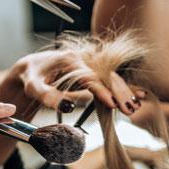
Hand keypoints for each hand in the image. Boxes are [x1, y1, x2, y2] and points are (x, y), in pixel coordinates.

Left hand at [7, 49, 145, 116]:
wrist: (32, 69)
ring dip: (124, 92)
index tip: (112, 105)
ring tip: (136, 106)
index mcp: (69, 60)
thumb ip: (49, 96)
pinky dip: (121, 90)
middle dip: (119, 92)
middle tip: (131, 109)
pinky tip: (136, 98)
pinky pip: (109, 81)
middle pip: (106, 76)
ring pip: (110, 78)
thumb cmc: (31, 78)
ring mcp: (89, 65)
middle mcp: (83, 59)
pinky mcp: (92, 72)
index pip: (90, 77)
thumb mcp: (34, 88)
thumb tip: (68, 107)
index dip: (102, 91)